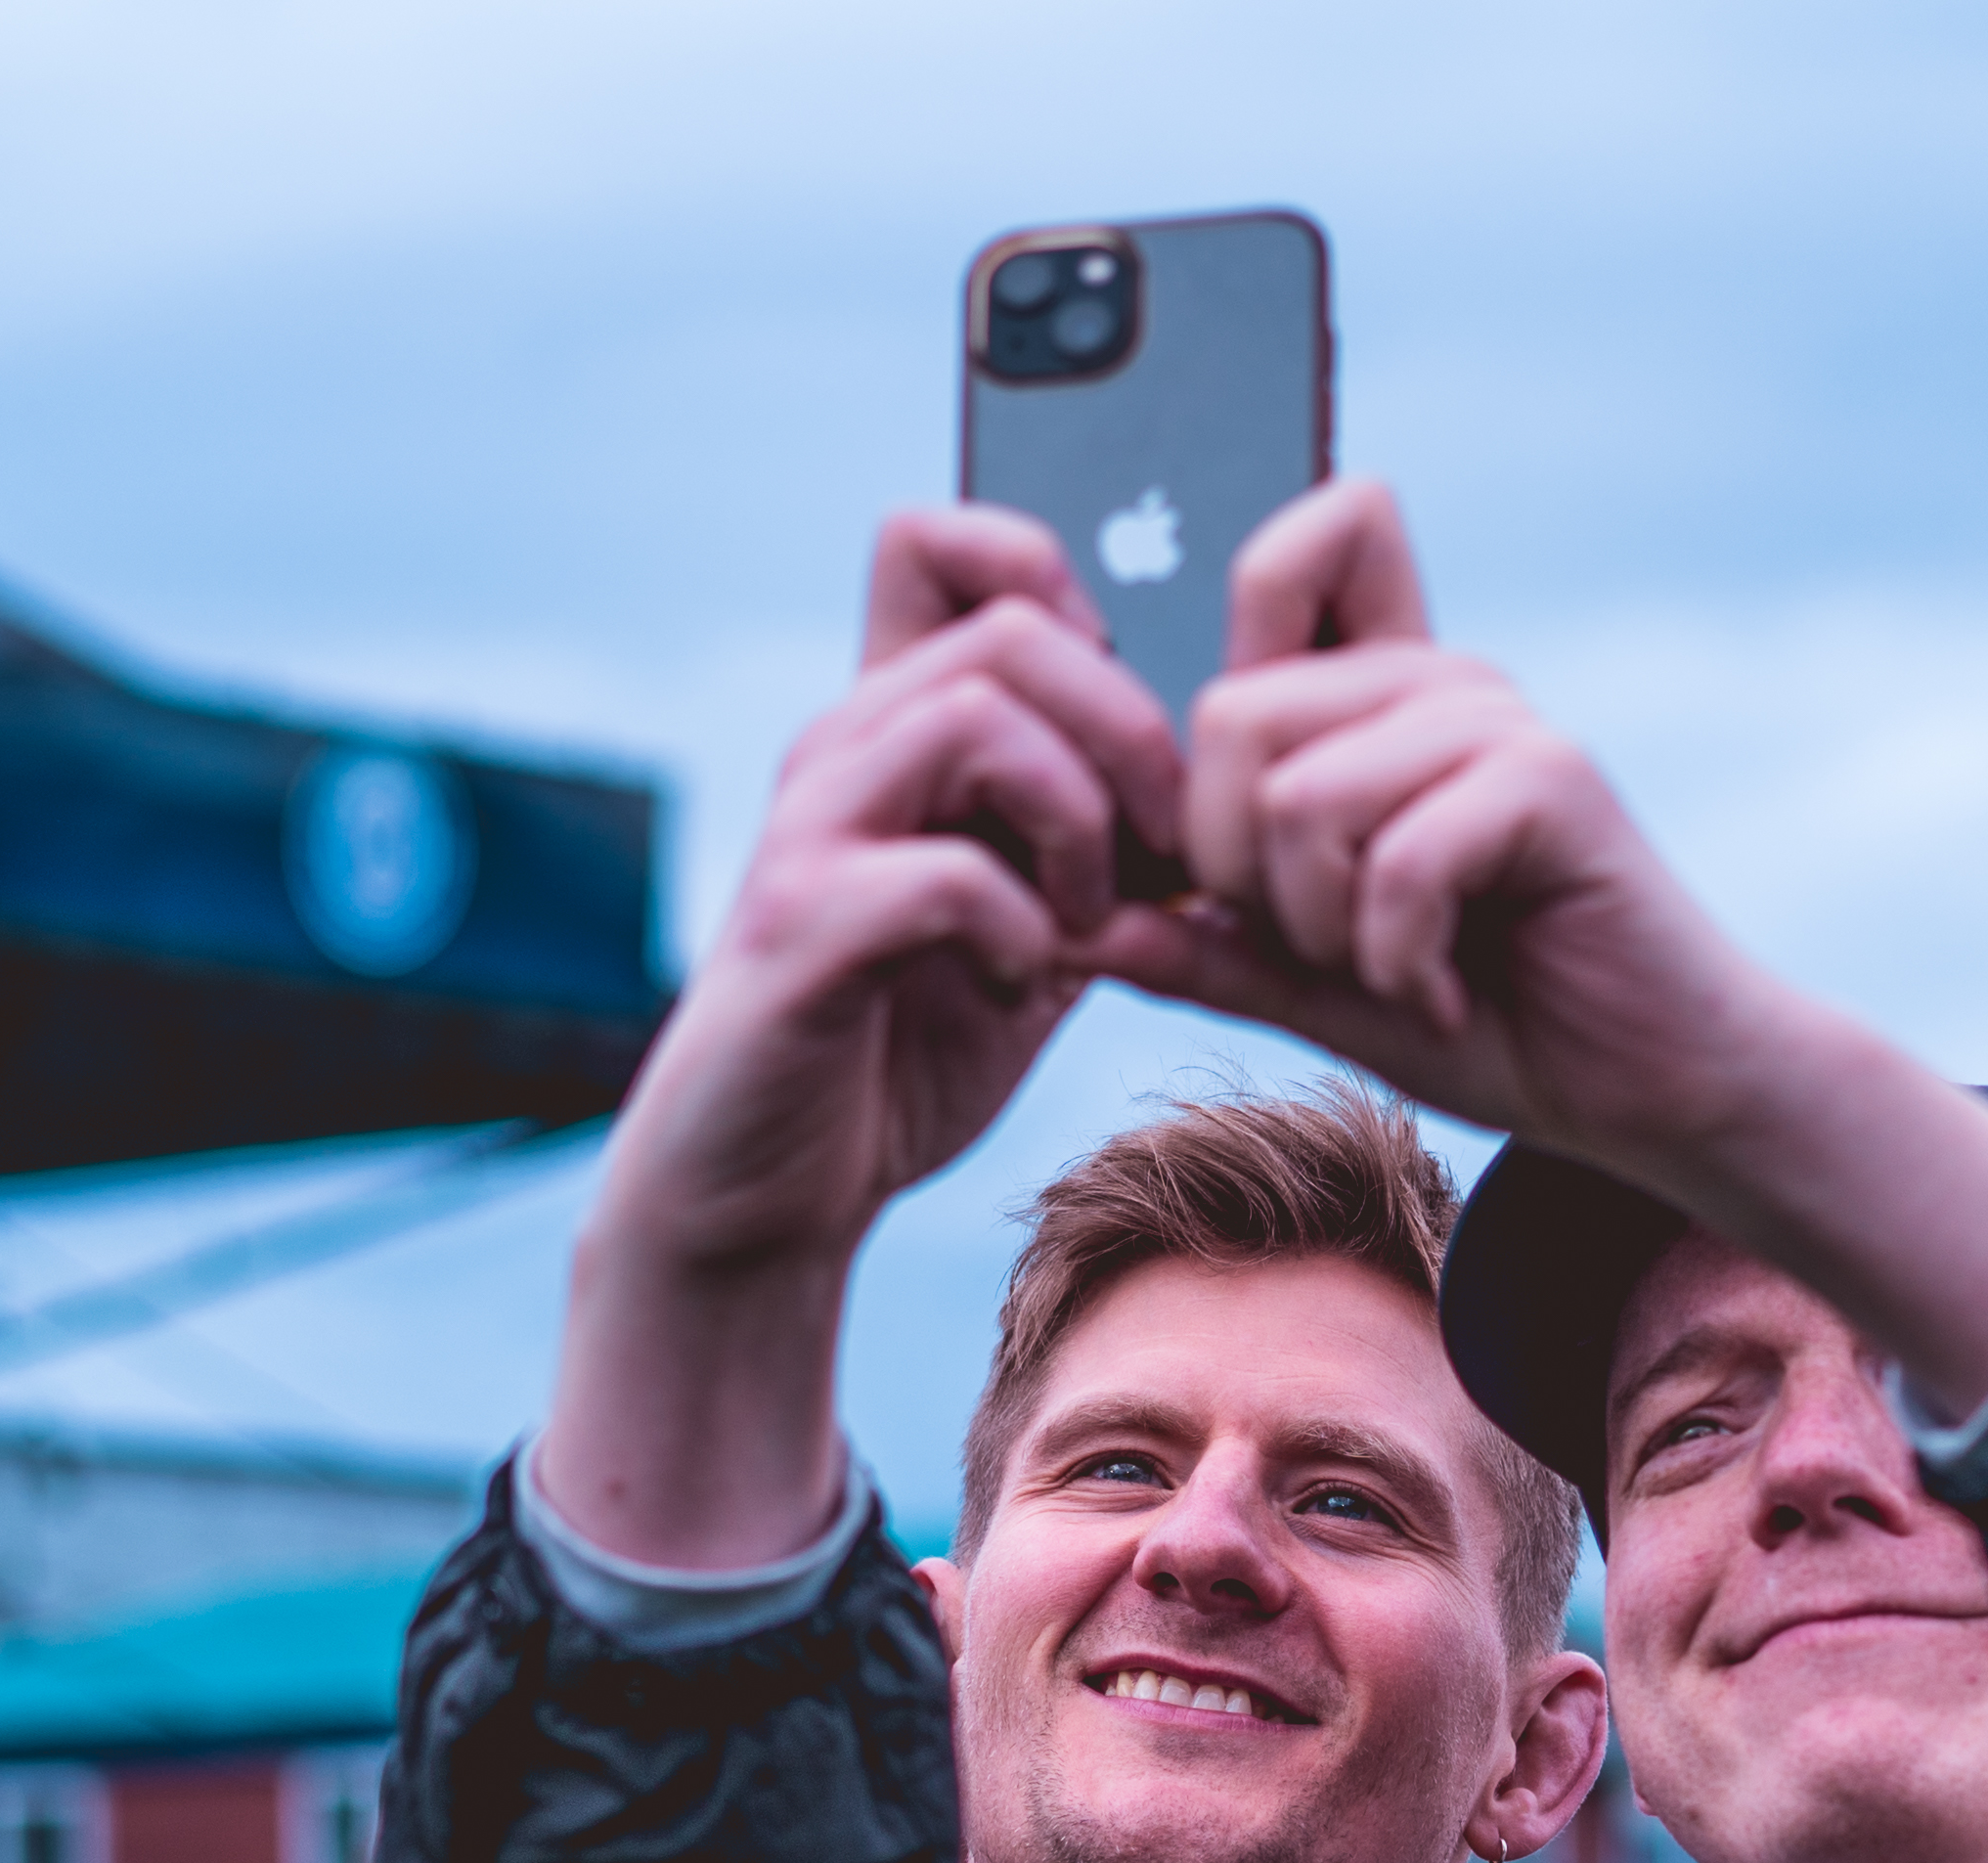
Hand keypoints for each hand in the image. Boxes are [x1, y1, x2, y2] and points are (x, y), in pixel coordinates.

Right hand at [540, 509, 1181, 1567]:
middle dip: (1130, 735)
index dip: (1066, 587)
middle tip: (1161, 858)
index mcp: (895, 731)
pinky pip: (945, 871)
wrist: (768, 1193)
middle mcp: (843, 751)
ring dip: (1078, 823)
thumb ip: (1094, 849)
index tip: (1130, 739)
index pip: (952, 543)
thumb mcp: (1031, 928)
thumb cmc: (898, 1054)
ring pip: (976, 716)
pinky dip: (1020, 932)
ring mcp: (812, 832)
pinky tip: (1017, 990)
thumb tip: (1219, 797)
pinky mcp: (799, 930)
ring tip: (1087, 924)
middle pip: (1014, 626)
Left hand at [1079, 481, 1790, 1164]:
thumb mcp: (1315, 988)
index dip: (1215, 673)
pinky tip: (1445, 993)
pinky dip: (1396, 958)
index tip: (1223, 852)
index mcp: (1372, 698)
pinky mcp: (1551, 781)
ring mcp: (1495, 720)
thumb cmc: (1493, 1024)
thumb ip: (1207, 945)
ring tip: (1394, 971)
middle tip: (1324, 948)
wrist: (1650, 1088)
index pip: (1279, 562)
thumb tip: (1073, 926)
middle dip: (1241, 870)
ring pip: (1301, 796)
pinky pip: (1397, 858)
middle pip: (1231, 717)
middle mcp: (1433, 681)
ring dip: (1321, 928)